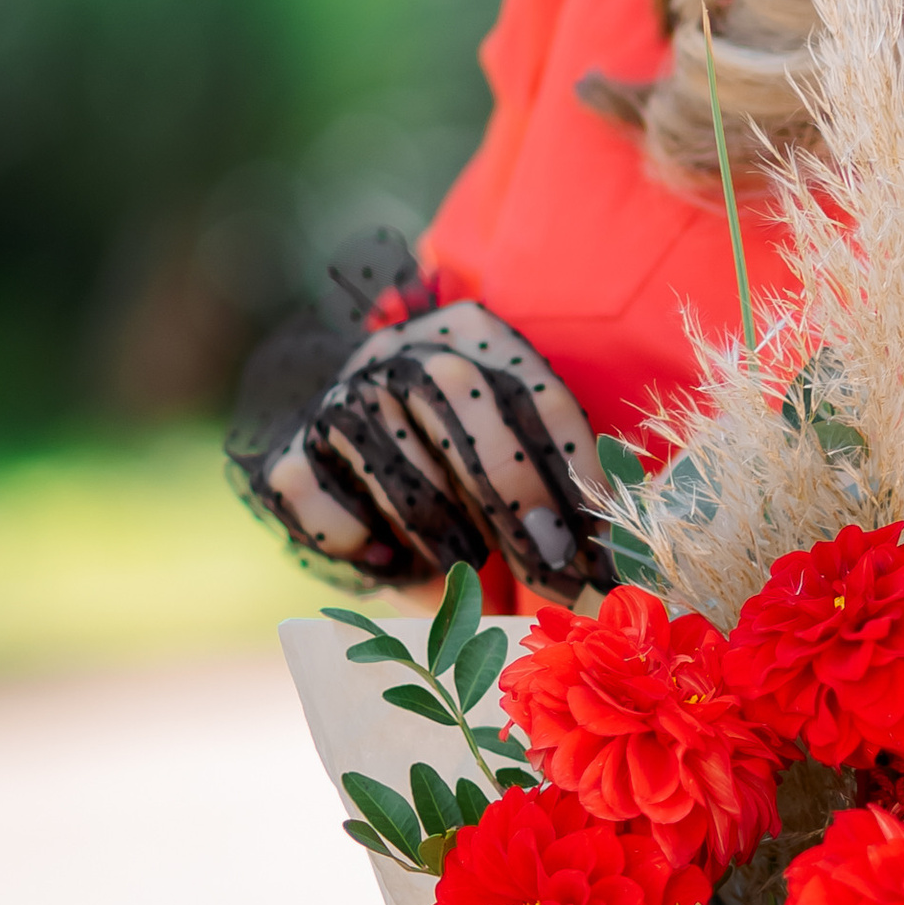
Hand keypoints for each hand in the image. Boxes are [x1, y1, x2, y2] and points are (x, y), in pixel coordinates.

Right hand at [234, 289, 606, 601]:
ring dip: (446, 539)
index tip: (597, 542)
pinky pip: (337, 520)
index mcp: (472, 332)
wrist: (348, 433)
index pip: (532, 391)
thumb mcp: (517, 442)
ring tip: (469, 567)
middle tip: (552, 567)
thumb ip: (558, 480)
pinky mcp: (290, 457)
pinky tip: (386, 556)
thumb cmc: (461, 452)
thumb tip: (613, 572)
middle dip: (514, 495)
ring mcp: (338, 399)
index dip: (570, 468)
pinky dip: (369, 551)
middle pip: (459, 399)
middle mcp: (400, 350)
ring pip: (404, 478)